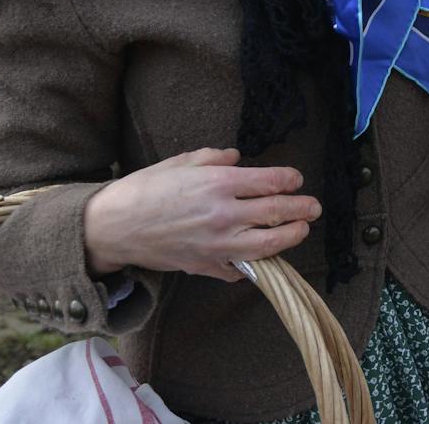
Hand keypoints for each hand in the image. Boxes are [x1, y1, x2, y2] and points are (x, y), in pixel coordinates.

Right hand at [83, 148, 320, 281]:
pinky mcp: (206, 266)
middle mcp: (223, 215)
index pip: (270, 182)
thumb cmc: (145, 189)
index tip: (297, 180)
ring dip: (290, 237)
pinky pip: (239, 269)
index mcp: (218, 184)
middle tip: (314, 207)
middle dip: (301, 209)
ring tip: (300, 231)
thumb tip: (238, 158)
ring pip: (267, 245)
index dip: (290, 180)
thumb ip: (215, 158)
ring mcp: (216, 245)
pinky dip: (254, 264)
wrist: (114, 227)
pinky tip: (263, 257)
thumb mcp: (181, 161)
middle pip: (276, 213)